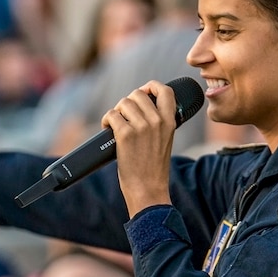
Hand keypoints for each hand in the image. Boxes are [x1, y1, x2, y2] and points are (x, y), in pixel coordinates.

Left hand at [102, 81, 176, 216]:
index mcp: (170, 122)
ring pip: (123, 102)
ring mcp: (142, 127)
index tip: (142, 92)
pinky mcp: (126, 135)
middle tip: (123, 116)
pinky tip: (107, 129)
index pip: (165, 90)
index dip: (151, 86)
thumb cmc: (153, 170)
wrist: (148, 190)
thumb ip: (158, 123)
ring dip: (116, 112)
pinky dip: (106, 121)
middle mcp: (157, 121)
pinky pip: (112, 115)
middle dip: (127, 103)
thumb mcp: (165, 141)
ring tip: (115, 125)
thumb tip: (140, 109)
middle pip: (137, 94)